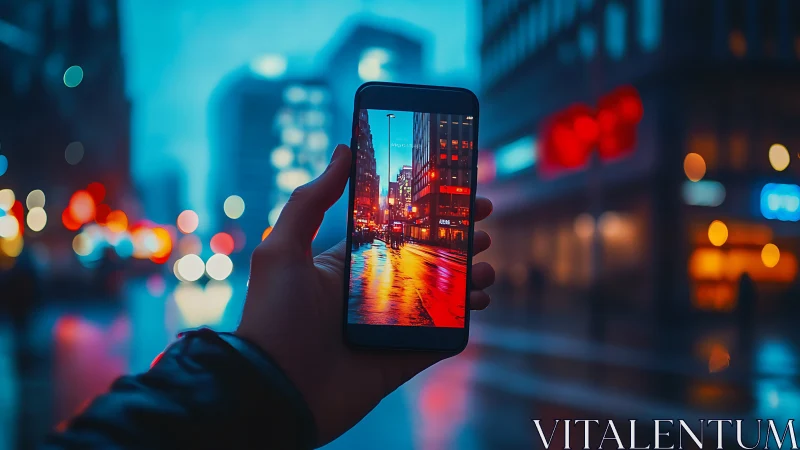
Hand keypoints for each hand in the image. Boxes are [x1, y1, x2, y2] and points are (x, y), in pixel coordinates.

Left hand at [237, 144, 494, 445]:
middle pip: (426, 259)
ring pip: (441, 295)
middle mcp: (372, 291)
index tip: (455, 196)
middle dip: (457, 242)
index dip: (426, 214)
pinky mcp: (404, 356)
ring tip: (486, 266)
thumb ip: (310, 201)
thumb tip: (341, 152)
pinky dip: (465, 319)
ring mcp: (390, 325)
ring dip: (468, 277)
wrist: (276, 393)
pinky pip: (443, 335)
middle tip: (483, 228)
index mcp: (347, 264)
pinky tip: (479, 302)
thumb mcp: (282, 250)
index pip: (396, 230)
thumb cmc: (274, 318)